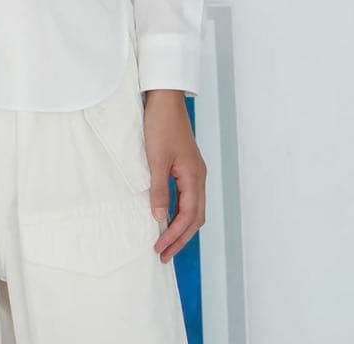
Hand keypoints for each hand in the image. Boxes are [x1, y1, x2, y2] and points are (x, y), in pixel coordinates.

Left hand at [142, 90, 206, 261]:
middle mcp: (198, 176)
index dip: (174, 235)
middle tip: (163, 255)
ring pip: (192, 208)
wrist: (164, 99)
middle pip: (194, 218)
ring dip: (180, 227)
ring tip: (165, 242)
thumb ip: (159, 189)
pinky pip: (187, 196)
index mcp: (194, 177)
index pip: (188, 216)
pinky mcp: (186, 165)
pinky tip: (167, 216)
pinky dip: (179, 212)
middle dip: (180, 238)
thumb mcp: (155, 159)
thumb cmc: (160, 125)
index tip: (159, 249)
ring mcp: (193, 171)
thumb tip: (159, 217)